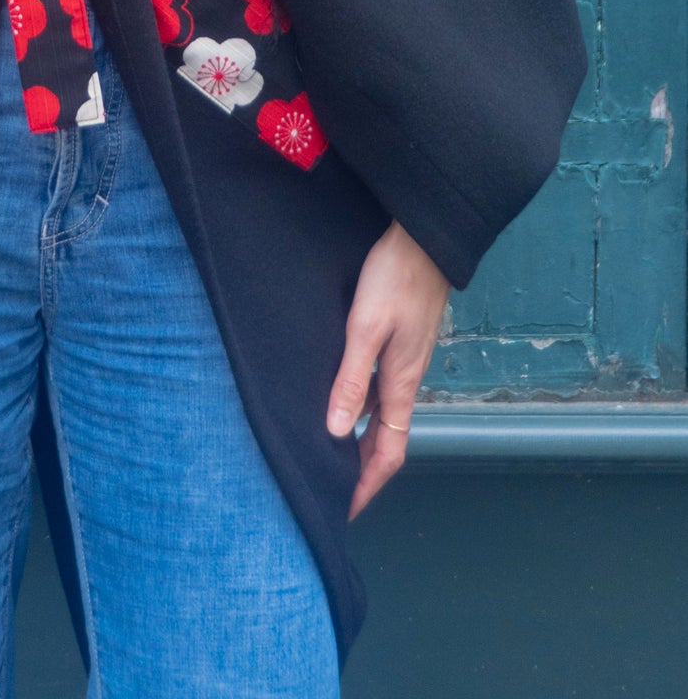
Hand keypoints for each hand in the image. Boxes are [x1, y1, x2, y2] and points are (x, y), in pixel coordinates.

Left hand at [325, 218, 449, 519]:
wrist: (422, 239)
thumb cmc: (393, 280)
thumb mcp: (366, 329)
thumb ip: (352, 379)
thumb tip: (338, 432)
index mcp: (401, 385)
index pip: (388, 454)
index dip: (368, 486)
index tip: (344, 509)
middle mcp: (406, 379)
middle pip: (386, 439)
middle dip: (362, 469)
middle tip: (330, 485)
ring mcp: (404, 360)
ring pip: (381, 413)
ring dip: (359, 436)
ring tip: (326, 447)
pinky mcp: (399, 340)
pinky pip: (379, 387)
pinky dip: (360, 404)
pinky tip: (337, 394)